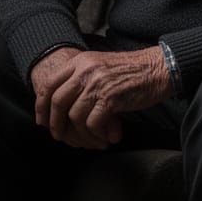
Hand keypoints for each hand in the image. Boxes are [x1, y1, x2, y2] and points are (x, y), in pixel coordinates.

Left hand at [31, 46, 172, 148]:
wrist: (159, 67)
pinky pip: (93, 123)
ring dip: (82, 134)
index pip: (50, 84)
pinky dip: (98, 134)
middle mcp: (86, 69)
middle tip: (60, 136)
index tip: (42, 121)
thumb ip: (81, 79)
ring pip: (75, 116)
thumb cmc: (132, 71)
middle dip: (56, 124)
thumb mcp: (101, 66)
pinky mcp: (110, 97)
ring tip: (94, 139)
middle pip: (57, 102)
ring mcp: (97, 83)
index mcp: (81, 61)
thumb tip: (62, 106)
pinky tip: (109, 137)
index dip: (42, 105)